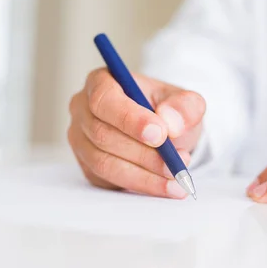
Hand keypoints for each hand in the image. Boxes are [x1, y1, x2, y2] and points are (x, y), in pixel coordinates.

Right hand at [68, 68, 205, 198]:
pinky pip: (108, 180)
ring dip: (143, 175)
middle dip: (143, 153)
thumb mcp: (185, 102)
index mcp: (101, 82)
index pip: (104, 99)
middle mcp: (83, 110)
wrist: (165, 134)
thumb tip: (170, 122)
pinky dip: (140, 185)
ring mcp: (81, 140)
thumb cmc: (168, 112)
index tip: (160, 135)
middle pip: (102, 134)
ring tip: (176, 176)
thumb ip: (185, 106)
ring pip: (104, 162)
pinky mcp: (88, 167)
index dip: (130, 119)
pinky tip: (165, 185)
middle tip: (176, 164)